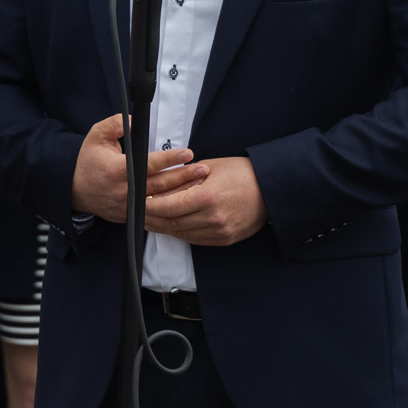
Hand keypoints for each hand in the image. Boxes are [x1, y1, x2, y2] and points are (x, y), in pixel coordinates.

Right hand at [70, 114, 205, 222]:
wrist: (77, 190)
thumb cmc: (89, 161)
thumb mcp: (96, 136)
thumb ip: (115, 124)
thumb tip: (134, 119)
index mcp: (117, 170)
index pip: (149, 164)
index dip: (170, 159)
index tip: (187, 153)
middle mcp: (124, 191)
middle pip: (160, 184)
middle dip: (184, 176)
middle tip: (202, 169)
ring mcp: (128, 206)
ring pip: (160, 201)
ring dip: (181, 192)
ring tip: (200, 182)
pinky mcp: (131, 215)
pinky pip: (155, 212)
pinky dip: (171, 206)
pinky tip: (186, 199)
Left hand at [144, 156, 267, 246]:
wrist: (271, 188)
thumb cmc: (241, 172)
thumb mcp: (209, 168)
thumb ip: (184, 181)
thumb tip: (160, 190)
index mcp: (207, 197)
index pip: (168, 207)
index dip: (149, 207)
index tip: (138, 203)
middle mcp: (212, 218)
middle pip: (172, 223)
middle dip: (152, 220)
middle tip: (137, 215)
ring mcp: (219, 232)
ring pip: (182, 234)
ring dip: (164, 229)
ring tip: (151, 222)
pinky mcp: (225, 240)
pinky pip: (196, 239)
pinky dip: (181, 233)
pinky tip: (172, 227)